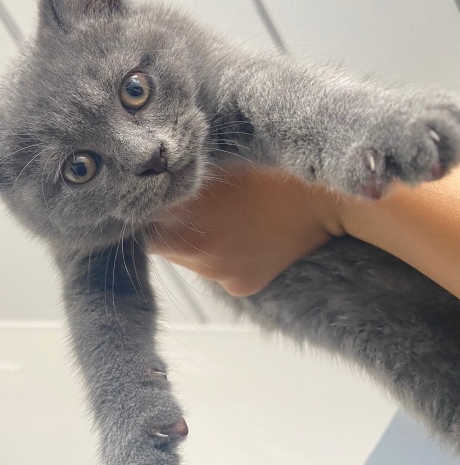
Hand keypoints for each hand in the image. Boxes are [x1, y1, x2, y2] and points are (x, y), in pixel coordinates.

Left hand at [148, 166, 344, 295]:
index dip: (151, 219)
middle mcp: (197, 254)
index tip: (157, 210)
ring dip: (198, 248)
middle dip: (172, 233)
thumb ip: (181, 194)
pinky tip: (243, 243)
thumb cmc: (266, 180)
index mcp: (186, 222)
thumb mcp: (216, 177)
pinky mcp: (240, 287)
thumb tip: (155, 198)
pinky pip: (218, 275)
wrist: (318, 204)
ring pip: (192, 263)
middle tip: (193, 215)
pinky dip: (224, 262)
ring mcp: (219, 274)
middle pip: (167, 249)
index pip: (147, 230)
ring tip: (225, 226)